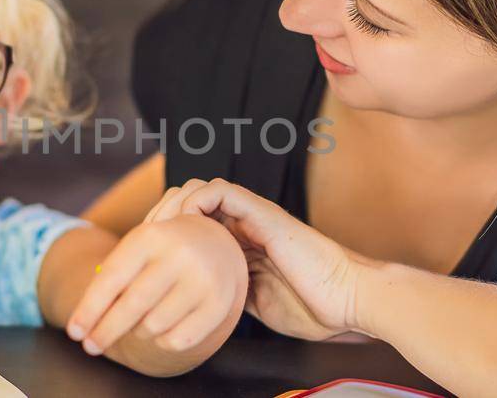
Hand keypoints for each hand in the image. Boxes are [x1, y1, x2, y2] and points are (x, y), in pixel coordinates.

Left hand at [65, 215, 247, 356]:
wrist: (215, 242)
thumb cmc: (162, 251)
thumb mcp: (137, 250)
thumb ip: (111, 278)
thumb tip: (86, 322)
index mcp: (151, 235)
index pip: (112, 278)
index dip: (89, 309)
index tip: (74, 333)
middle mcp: (179, 254)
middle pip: (131, 306)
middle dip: (105, 331)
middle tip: (90, 346)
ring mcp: (203, 279)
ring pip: (153, 326)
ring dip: (138, 332)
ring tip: (140, 321)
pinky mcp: (220, 303)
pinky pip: (178, 339)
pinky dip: (163, 341)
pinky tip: (163, 329)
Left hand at [154, 179, 370, 339]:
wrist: (349, 300)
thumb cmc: (312, 307)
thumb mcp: (256, 304)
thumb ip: (231, 293)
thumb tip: (199, 301)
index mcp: (244, 245)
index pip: (195, 224)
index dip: (168, 234)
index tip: (149, 258)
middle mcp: (247, 225)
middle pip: (190, 201)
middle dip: (163, 217)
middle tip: (147, 242)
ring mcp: (255, 216)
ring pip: (201, 189)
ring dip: (175, 205)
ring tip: (161, 232)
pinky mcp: (264, 214)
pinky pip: (222, 191)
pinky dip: (196, 201)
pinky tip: (185, 226)